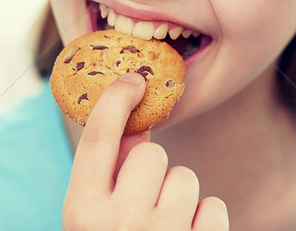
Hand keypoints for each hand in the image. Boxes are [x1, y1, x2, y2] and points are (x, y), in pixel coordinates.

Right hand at [62, 73, 228, 229]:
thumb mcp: (93, 217)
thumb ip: (109, 172)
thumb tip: (134, 118)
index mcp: (82, 212)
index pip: (98, 135)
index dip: (117, 99)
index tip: (134, 79)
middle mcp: (119, 223)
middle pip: (150, 153)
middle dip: (153, 169)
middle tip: (145, 202)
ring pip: (185, 178)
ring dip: (179, 196)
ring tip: (164, 227)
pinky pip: (213, 207)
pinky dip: (204, 219)